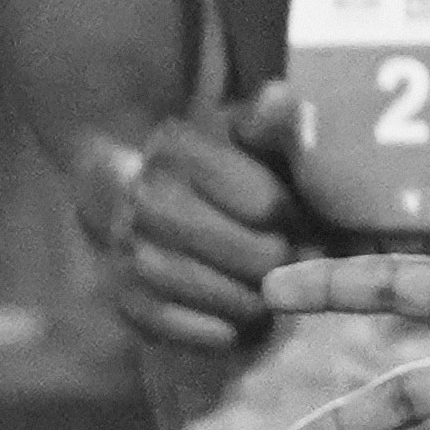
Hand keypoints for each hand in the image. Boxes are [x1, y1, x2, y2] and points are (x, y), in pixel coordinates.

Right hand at [100, 87, 308, 360]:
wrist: (131, 192)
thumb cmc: (214, 163)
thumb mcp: (242, 133)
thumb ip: (270, 120)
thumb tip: (282, 98)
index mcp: (177, 150)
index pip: (265, 203)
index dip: (297, 218)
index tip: (304, 220)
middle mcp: (143, 200)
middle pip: (251, 255)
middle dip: (285, 263)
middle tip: (299, 263)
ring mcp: (129, 254)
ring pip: (225, 298)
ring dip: (258, 301)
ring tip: (273, 291)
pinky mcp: (125, 302)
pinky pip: (187, 331)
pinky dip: (222, 331)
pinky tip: (240, 319)